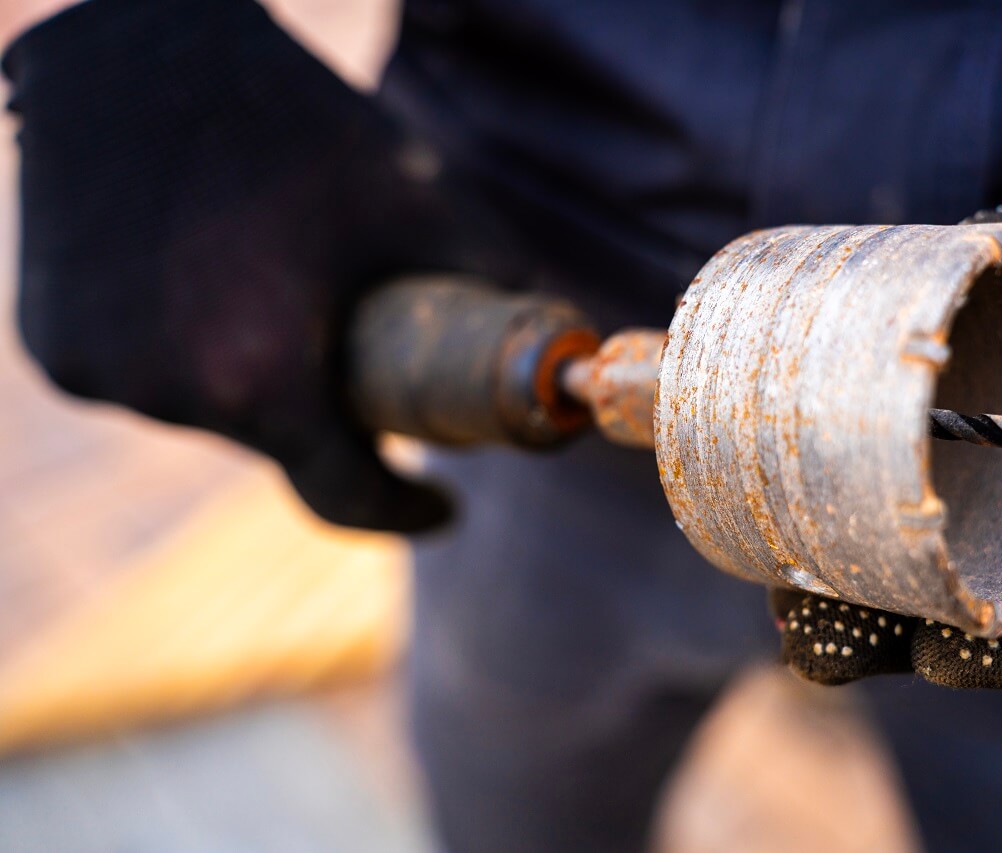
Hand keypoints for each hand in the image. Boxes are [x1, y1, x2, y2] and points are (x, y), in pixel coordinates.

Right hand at [4, 0, 524, 529]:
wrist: (138, 48)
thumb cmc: (292, 124)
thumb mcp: (420, 200)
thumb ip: (498, 283)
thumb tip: (552, 348)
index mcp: (258, 380)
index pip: (345, 498)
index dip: (403, 512)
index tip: (441, 506)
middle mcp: (166, 396)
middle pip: (280, 446)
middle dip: (328, 417)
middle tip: (355, 356)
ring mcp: (96, 374)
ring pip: (210, 414)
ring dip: (251, 384)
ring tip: (271, 296)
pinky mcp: (52, 346)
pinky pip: (143, 380)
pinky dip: (183, 358)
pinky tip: (202, 292)